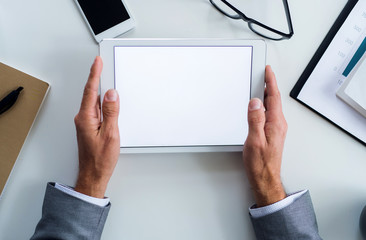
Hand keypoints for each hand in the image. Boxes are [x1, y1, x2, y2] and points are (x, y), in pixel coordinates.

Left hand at [74, 56, 119, 197]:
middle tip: (101, 64)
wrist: (93, 175)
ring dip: (99, 89)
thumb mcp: (110, 134)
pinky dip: (101, 101)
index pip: (90, 91)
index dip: (94, 74)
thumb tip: (112, 95)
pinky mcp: (89, 127)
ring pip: (93, 101)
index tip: (98, 62)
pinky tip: (106, 99)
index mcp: (86, 118)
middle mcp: (83, 118)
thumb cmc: (100, 159)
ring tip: (106, 78)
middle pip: (90, 93)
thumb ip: (111, 113)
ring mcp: (85, 123)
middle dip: (96, 77)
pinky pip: (95, 109)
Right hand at [243, 65, 286, 206]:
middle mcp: (278, 124)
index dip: (270, 82)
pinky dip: (264, 105)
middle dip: (268, 85)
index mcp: (276, 123)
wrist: (265, 178)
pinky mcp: (271, 133)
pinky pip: (268, 114)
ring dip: (266, 95)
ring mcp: (276, 129)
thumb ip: (255, 120)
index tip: (267, 70)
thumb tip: (255, 102)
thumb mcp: (255, 140)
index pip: (273, 97)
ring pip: (271, 106)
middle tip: (263, 74)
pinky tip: (258, 105)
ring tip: (260, 85)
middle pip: (274, 99)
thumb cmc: (260, 163)